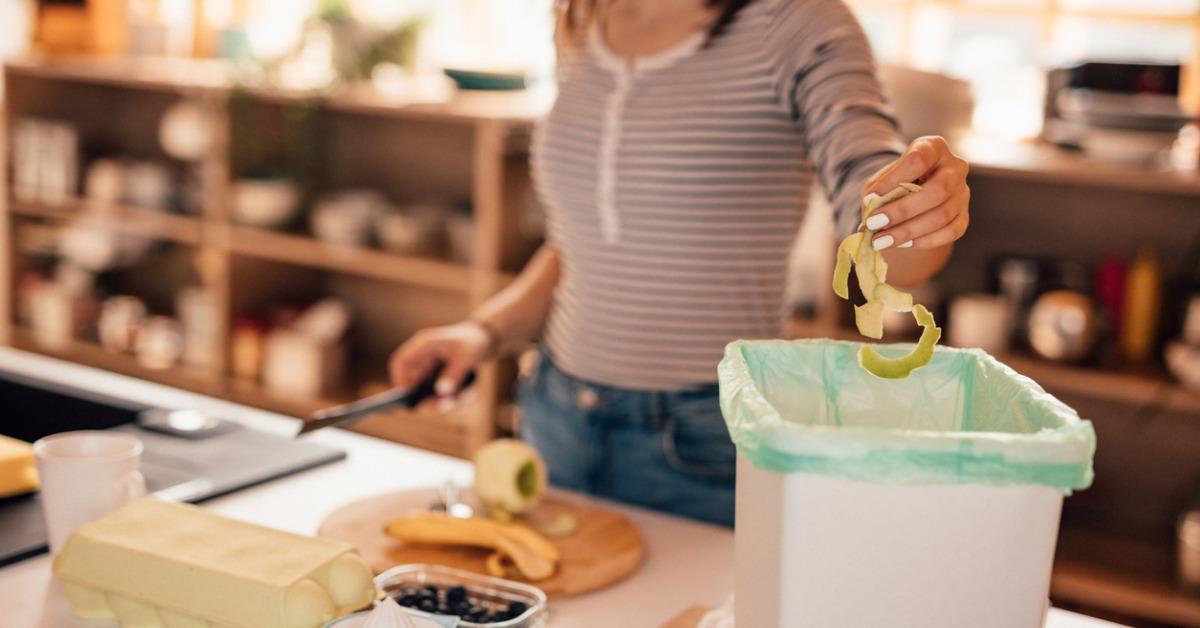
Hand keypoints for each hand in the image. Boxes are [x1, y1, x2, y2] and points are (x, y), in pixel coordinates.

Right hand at [388, 321, 493, 400]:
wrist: (484, 338)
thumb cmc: (473, 342)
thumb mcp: (467, 357)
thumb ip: (454, 374)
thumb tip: (441, 392)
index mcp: (424, 344)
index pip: (401, 362)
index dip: (400, 381)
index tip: (409, 397)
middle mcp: (423, 357)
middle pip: (413, 383)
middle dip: (426, 398)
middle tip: (443, 406)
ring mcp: (429, 367)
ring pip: (427, 391)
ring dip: (442, 400)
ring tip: (462, 400)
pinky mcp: (438, 376)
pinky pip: (440, 393)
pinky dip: (452, 397)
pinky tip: (468, 393)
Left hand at [861, 136, 969, 250]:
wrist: (912, 198)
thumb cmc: (895, 183)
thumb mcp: (881, 180)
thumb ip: (875, 191)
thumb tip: (871, 209)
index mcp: (933, 148)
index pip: (919, 159)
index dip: (894, 179)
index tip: (870, 198)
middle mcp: (955, 167)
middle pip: (938, 190)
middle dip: (902, 210)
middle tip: (874, 224)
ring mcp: (963, 192)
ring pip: (942, 215)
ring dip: (908, 231)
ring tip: (881, 241)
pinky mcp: (964, 216)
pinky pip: (950, 232)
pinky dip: (924, 241)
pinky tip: (902, 244)